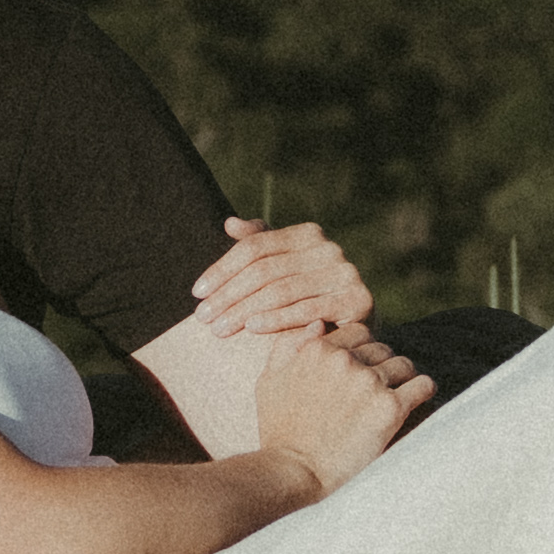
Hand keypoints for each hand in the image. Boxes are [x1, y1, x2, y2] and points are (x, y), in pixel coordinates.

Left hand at [187, 216, 373, 343]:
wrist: (353, 330)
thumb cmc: (308, 298)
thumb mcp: (282, 268)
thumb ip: (259, 244)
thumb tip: (229, 223)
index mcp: (308, 234)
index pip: (255, 247)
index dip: (222, 268)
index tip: (197, 292)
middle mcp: (329, 248)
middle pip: (264, 270)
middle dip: (228, 295)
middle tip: (202, 318)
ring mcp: (345, 273)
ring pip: (281, 291)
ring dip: (244, 311)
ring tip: (218, 329)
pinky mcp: (357, 300)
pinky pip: (306, 310)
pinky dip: (276, 320)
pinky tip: (252, 329)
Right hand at [253, 320, 426, 495]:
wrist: (294, 473)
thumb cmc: (278, 432)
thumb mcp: (268, 383)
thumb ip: (287, 347)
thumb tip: (319, 324)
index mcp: (319, 350)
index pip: (358, 333)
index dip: (363, 351)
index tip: (364, 369)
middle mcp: (345, 360)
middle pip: (383, 349)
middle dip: (383, 366)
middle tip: (382, 388)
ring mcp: (369, 382)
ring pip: (404, 365)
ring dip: (404, 379)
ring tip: (401, 394)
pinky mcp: (390, 408)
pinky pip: (422, 386)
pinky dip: (424, 391)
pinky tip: (420, 399)